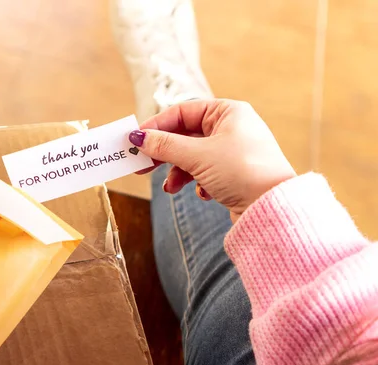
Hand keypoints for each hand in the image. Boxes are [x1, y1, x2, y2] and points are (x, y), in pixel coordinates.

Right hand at [132, 99, 296, 221]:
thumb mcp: (197, 156)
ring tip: (170, 188)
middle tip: (141, 165)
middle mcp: (232, 127)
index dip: (156, 126)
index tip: (135, 140)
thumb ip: (165, 145)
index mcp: (228, 112)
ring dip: (178, 172)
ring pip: (192, 156)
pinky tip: (203, 194)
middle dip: (163, 152)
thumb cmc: (243, 172)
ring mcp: (233, 151)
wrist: (274, 208)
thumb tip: (138, 137)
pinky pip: (204, 171)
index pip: (182, 112)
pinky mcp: (234, 172)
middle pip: (185, 135)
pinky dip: (196, 182)